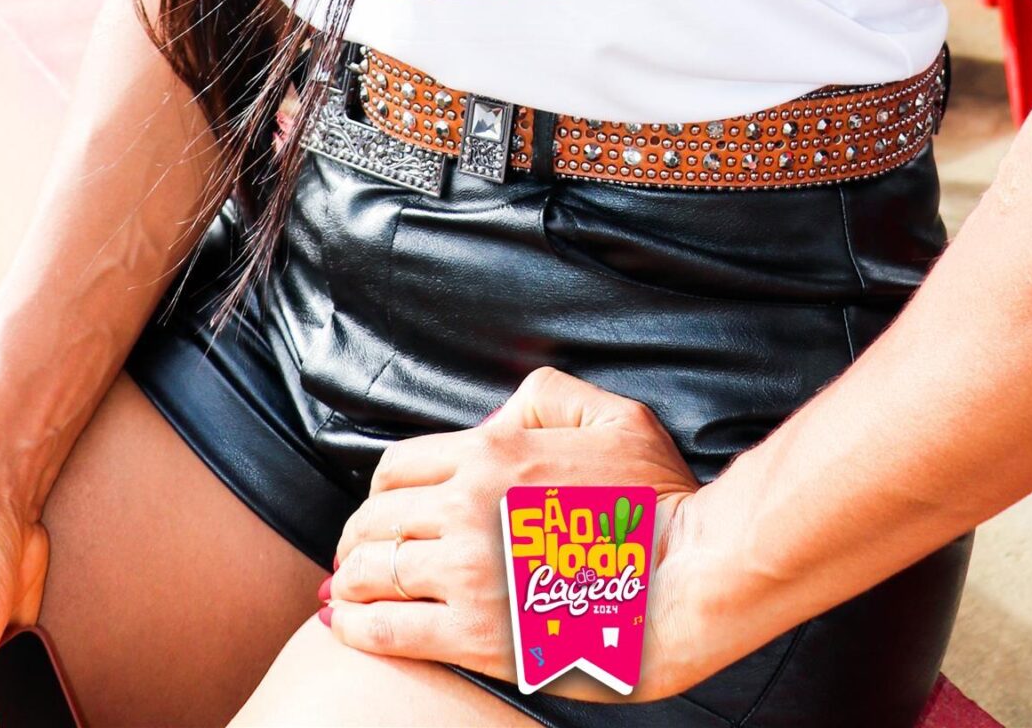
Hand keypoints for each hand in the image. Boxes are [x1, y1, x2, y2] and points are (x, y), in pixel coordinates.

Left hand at [326, 364, 715, 700]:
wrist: (687, 577)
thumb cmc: (659, 501)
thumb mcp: (613, 415)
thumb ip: (548, 398)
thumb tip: (504, 412)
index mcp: (494, 451)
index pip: (398, 468)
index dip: (380, 493)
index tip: (379, 514)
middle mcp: (469, 505)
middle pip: (376, 520)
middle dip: (356, 539)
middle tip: (353, 558)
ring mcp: (470, 571)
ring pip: (374, 573)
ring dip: (349, 585)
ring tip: (344, 598)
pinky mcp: (476, 634)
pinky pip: (392, 629)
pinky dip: (359, 628)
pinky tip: (350, 629)